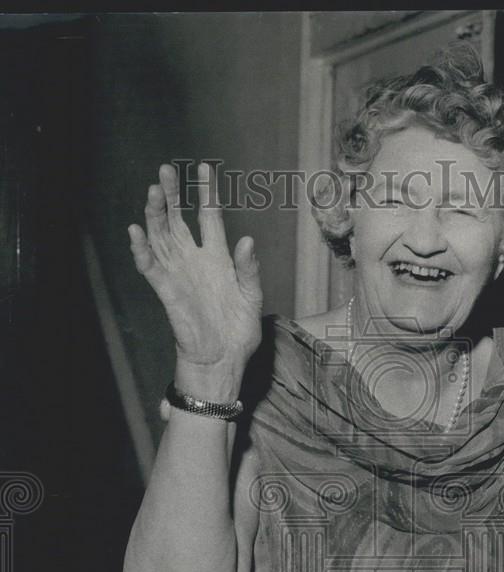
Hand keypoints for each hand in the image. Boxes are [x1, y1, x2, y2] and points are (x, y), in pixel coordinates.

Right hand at [128, 162, 263, 391]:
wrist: (224, 359)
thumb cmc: (239, 330)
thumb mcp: (252, 297)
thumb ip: (249, 268)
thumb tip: (247, 240)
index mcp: (218, 258)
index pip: (209, 217)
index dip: (206, 193)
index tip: (205, 167)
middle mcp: (195, 261)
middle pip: (177, 220)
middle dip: (171, 195)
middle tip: (165, 170)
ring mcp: (179, 274)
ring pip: (161, 237)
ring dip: (154, 214)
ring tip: (153, 190)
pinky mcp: (167, 291)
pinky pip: (150, 267)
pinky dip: (142, 250)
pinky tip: (136, 231)